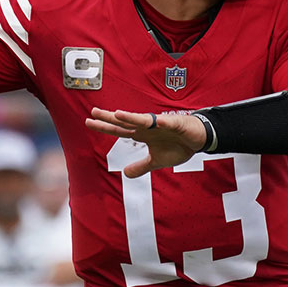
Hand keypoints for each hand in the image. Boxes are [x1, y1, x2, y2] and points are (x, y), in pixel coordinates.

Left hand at [85, 108, 205, 177]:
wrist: (199, 139)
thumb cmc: (178, 146)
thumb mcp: (156, 161)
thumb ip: (141, 166)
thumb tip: (125, 174)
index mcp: (142, 134)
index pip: (119, 130)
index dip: (105, 126)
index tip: (89, 121)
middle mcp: (148, 126)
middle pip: (126, 122)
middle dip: (110, 117)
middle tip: (93, 112)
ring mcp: (161, 124)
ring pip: (144, 120)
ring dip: (131, 117)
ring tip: (118, 114)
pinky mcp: (177, 124)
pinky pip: (169, 123)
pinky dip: (163, 122)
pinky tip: (157, 121)